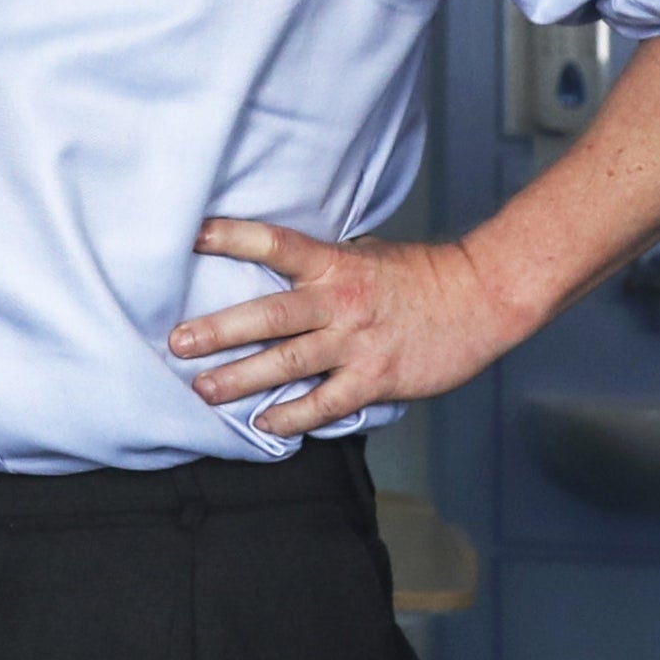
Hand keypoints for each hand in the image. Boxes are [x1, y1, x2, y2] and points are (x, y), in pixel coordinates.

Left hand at [169, 218, 529, 437]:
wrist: (482, 299)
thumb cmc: (419, 275)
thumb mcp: (364, 254)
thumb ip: (322, 264)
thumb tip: (276, 264)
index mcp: (334, 263)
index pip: (274, 244)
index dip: (232, 237)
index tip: (191, 236)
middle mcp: (339, 302)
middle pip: (268, 316)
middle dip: (218, 330)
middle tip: (178, 341)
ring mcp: (356, 343)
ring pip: (287, 364)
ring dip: (240, 379)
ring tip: (204, 389)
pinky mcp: (375, 378)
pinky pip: (324, 403)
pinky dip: (291, 416)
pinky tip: (263, 423)